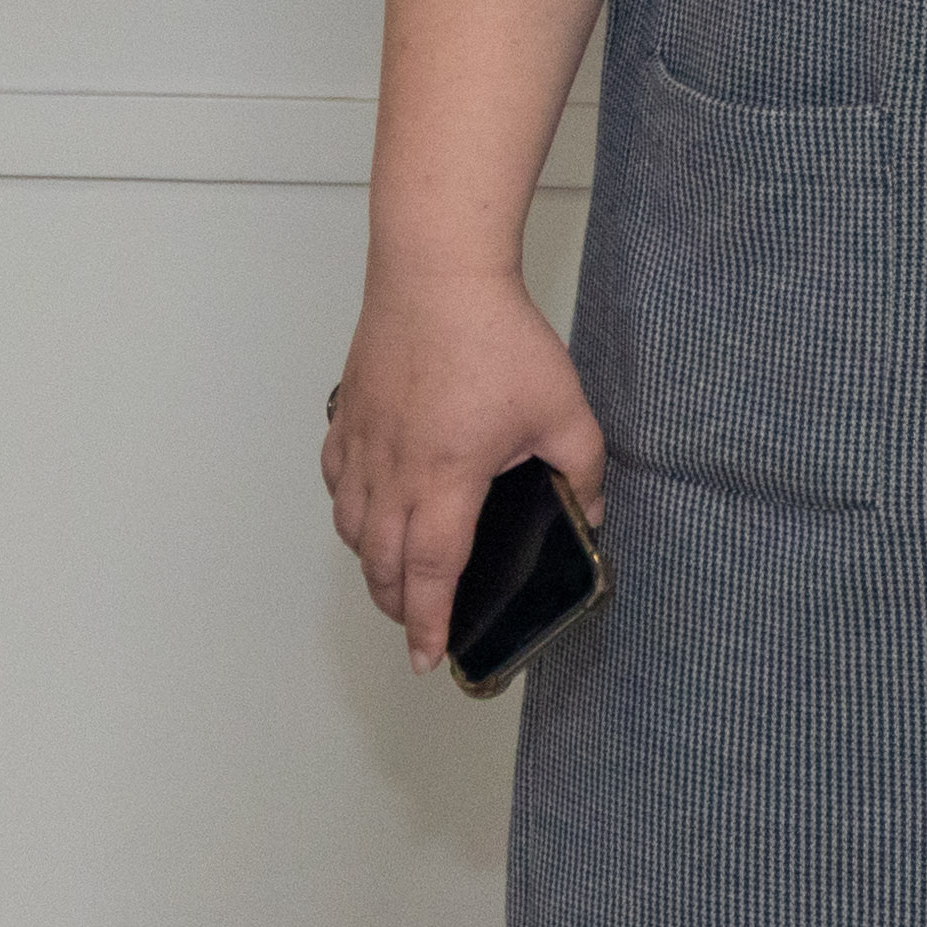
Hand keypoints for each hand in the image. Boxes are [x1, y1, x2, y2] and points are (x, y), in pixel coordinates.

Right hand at [322, 267, 604, 673]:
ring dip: (370, 564)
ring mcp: (363, 441)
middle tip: (419, 625)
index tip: (428, 658)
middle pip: (382, 563)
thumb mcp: (564, 409)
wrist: (436, 268)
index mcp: (446, 480)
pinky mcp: (348, 412)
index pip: (431, 574)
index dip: (430, 625)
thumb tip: (589, 510)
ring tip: (395, 577)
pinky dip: (349, 509)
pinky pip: (336, 479)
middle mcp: (394, 470)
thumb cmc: (493, 332)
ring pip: (351, 527)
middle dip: (399, 606)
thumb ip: (582, 471)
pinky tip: (367, 508)